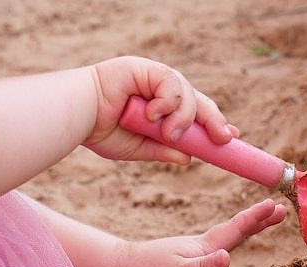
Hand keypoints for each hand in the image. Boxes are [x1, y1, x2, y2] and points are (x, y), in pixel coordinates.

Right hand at [84, 56, 238, 164]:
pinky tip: (154, 115)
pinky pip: (170, 83)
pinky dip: (167, 102)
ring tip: (169, 133)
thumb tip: (189, 157)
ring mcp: (153, 77)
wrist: (76, 118)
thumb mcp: (137, 148)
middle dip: (213, 119)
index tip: (230, 137)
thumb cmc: (99, 131)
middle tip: (223, 138)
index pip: (194, 112)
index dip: (214, 123)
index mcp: (160, 108)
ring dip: (184, 117)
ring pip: (188, 94)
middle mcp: (159, 90)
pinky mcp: (145, 68)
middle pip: (198, 100)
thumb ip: (162, 150)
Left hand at [117, 199, 286, 266]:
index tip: (277, 205)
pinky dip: (230, 242)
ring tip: (263, 222)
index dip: (257, 218)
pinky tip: (228, 248)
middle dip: (259, 220)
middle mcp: (202, 246)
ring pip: (227, 237)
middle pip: (236, 230)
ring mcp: (195, 251)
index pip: (236, 229)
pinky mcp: (188, 260)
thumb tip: (226, 256)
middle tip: (281, 209)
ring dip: (247, 229)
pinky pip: (217, 248)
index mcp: (204, 246)